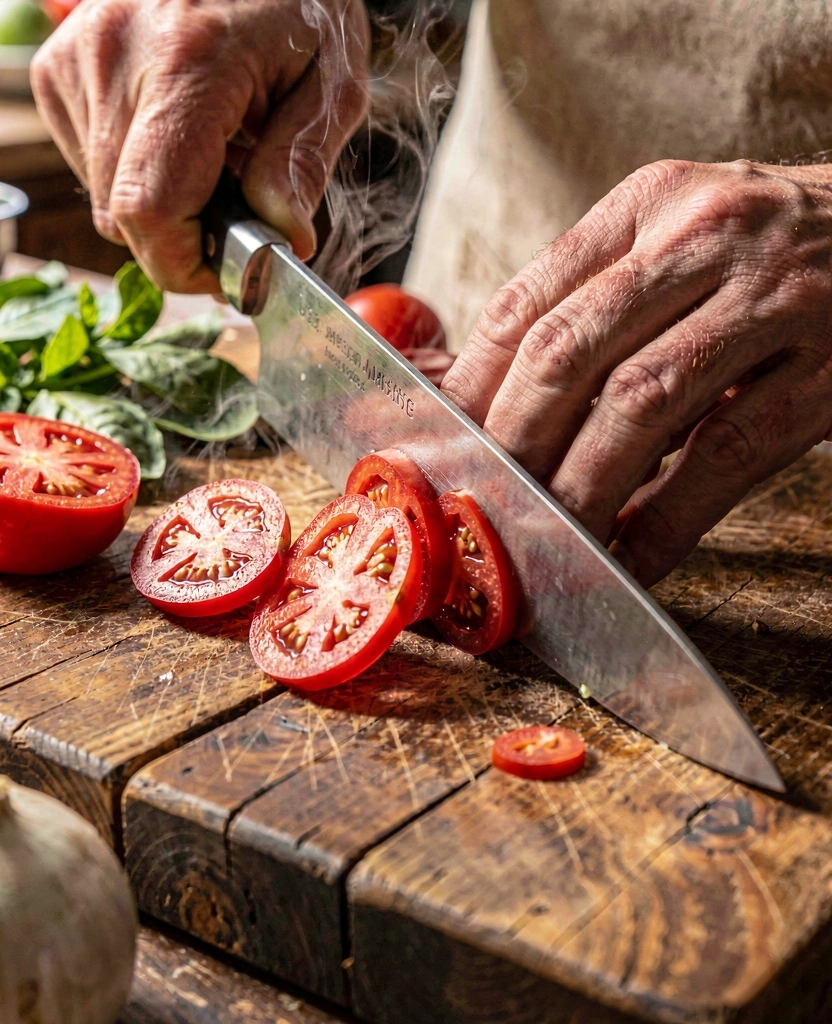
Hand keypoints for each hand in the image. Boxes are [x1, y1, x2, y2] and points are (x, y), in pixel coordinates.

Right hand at [31, 0, 368, 291]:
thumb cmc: (300, 5)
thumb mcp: (333, 82)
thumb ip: (302, 164)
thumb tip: (282, 239)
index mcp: (190, 63)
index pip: (152, 209)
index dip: (187, 265)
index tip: (232, 274)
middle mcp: (116, 57)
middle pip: (125, 216)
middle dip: (186, 242)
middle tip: (240, 215)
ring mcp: (78, 59)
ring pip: (105, 199)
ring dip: (164, 209)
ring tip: (215, 163)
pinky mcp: (60, 68)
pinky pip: (90, 167)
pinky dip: (136, 177)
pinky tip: (177, 142)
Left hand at [442, 159, 831, 585]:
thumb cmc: (784, 248)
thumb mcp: (688, 237)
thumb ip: (606, 301)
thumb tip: (508, 405)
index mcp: (649, 204)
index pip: (526, 302)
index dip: (469, 388)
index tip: (441, 445)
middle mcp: (701, 237)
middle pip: (566, 353)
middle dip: (510, 445)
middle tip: (480, 504)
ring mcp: (772, 299)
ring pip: (638, 405)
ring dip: (578, 489)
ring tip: (546, 541)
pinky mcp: (829, 371)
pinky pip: (726, 457)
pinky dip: (667, 520)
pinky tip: (633, 558)